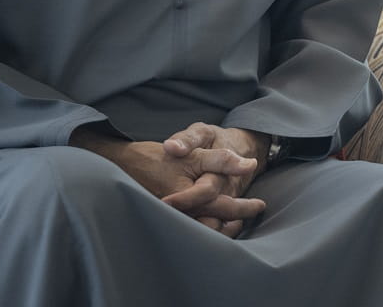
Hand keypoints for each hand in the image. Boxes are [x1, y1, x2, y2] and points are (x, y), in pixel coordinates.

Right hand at [71, 123, 267, 237]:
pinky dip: (204, 225)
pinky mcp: (165, 219)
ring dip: (221, 227)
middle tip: (252, 213)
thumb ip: (222, 160)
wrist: (121, 164)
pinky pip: (189, 228)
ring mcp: (172, 219)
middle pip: (215, 226)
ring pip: (202, 230)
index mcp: (190, 199)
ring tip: (236, 221)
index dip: (245, 208)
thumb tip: (250, 164)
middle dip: (235, 223)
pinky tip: (213, 219)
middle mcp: (181, 214)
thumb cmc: (159, 157)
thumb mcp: (193, 152)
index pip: (224, 208)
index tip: (261, 205)